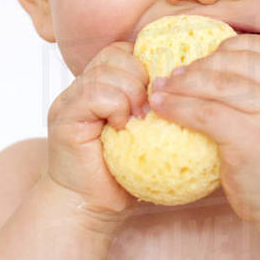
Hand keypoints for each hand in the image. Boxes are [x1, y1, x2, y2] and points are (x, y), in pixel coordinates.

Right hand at [46, 41, 148, 223]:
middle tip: (149, 110)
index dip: (148, 65)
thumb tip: (196, 91)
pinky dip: (115, 106)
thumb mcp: (149, 136)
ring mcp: (69, 99)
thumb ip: (159, 109)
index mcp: (101, 85)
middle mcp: (81, 86)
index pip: (126, 51)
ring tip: (137, 120)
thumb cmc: (125, 177)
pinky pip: (95, 93)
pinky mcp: (63, 116)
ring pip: (107, 70)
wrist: (89, 208)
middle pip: (116, 54)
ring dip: (130, 93)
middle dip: (141, 78)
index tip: (162, 94)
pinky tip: (121, 127)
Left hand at [146, 34, 259, 227]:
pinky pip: (204, 112)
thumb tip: (222, 71)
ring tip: (160, 88)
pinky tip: (160, 106)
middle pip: (235, 61)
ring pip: (216, 83)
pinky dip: (177, 106)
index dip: (228, 48)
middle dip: (199, 65)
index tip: (205, 60)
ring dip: (181, 83)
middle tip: (174, 75)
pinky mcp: (250, 138)